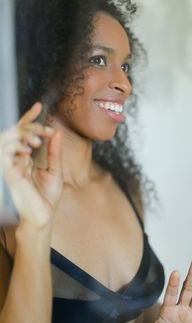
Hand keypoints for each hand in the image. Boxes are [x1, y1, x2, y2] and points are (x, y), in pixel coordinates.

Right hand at [0, 102, 62, 226]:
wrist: (43, 216)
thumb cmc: (47, 196)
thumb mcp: (55, 170)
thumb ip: (54, 152)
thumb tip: (57, 132)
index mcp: (26, 157)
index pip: (23, 133)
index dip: (29, 118)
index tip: (39, 106)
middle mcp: (17, 159)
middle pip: (15, 132)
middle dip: (29, 125)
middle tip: (45, 128)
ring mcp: (11, 165)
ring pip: (8, 139)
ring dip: (22, 134)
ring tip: (38, 139)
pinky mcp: (9, 173)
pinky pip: (5, 153)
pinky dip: (15, 146)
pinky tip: (28, 149)